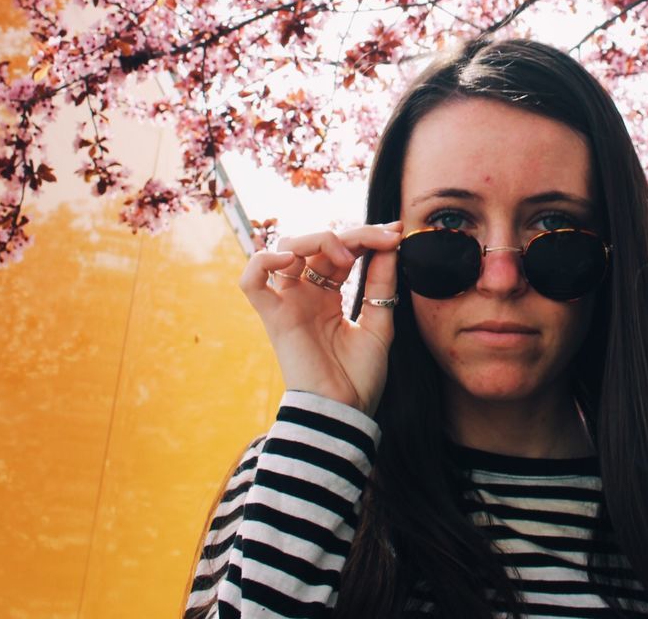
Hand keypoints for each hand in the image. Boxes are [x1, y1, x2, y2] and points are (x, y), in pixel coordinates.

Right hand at [240, 221, 402, 415]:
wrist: (346, 413)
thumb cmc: (360, 377)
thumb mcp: (379, 322)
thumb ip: (381, 283)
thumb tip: (391, 244)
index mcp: (328, 296)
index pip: (341, 251)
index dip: (366, 237)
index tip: (396, 233)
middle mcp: (306, 294)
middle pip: (317, 244)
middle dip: (352, 234)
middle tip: (382, 240)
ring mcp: (289, 303)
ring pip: (286, 249)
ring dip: (317, 239)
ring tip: (347, 254)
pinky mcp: (274, 318)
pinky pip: (251, 281)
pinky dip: (264, 261)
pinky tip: (292, 259)